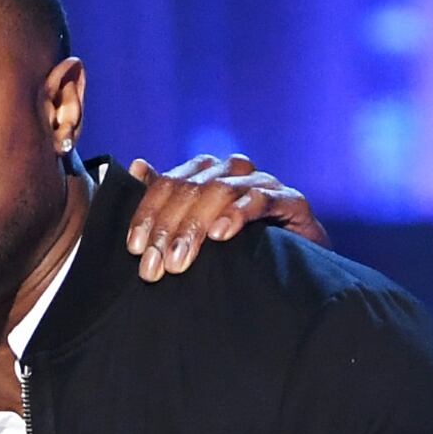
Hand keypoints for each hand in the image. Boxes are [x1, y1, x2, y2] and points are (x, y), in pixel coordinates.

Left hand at [123, 153, 320, 280]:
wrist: (297, 262)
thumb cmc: (241, 244)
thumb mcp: (197, 225)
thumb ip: (168, 196)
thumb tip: (138, 166)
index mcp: (207, 172)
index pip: (168, 183)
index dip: (147, 214)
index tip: (135, 248)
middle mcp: (233, 171)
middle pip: (190, 188)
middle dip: (167, 230)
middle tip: (154, 267)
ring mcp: (263, 182)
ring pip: (219, 191)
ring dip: (194, 227)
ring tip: (179, 260)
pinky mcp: (291, 200)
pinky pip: (260, 198)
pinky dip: (237, 213)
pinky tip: (220, 234)